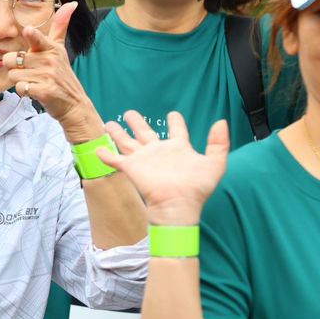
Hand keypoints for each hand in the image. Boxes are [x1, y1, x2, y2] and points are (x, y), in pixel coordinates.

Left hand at [5, 3, 104, 140]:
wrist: (74, 104)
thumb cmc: (61, 75)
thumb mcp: (60, 49)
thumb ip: (60, 26)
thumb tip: (72, 3)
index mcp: (51, 48)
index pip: (37, 38)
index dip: (32, 35)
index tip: (29, 31)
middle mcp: (50, 60)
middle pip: (12, 59)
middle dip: (16, 67)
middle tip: (30, 72)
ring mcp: (48, 76)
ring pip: (13, 75)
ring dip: (20, 81)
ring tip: (34, 82)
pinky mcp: (45, 91)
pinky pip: (20, 88)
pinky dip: (24, 91)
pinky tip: (35, 91)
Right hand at [101, 110, 228, 222]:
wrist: (178, 205)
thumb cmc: (197, 188)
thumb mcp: (214, 163)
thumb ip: (218, 142)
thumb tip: (222, 121)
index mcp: (178, 148)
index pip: (177, 131)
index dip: (176, 122)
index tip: (173, 115)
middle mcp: (159, 152)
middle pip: (145, 133)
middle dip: (137, 123)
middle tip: (130, 113)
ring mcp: (144, 160)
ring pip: (127, 142)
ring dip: (118, 133)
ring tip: (109, 123)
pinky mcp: (132, 168)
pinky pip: (116, 160)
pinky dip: (106, 155)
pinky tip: (97, 149)